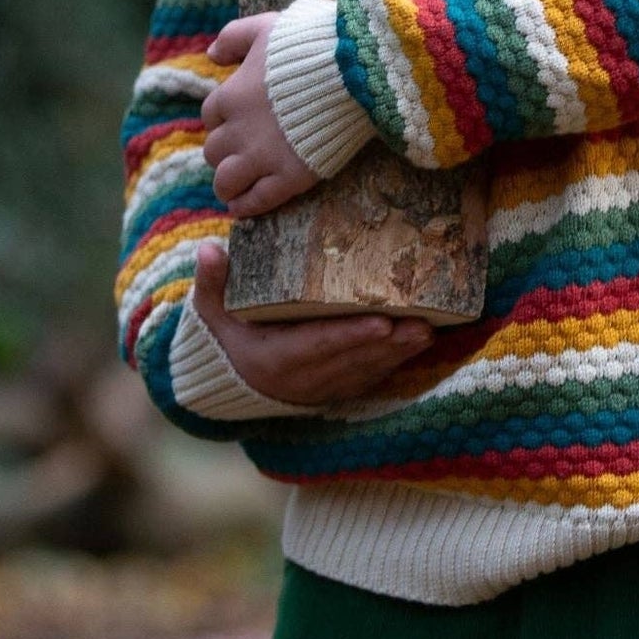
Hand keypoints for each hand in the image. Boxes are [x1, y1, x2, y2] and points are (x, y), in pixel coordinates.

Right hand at [189, 241, 433, 405]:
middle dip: (388, 343)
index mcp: (274, 359)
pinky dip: (392, 363)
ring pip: (365, 371)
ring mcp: (320, 389)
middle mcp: (301, 380)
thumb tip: (210, 248)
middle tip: (422, 323)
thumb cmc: (224, 335)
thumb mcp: (212, 310)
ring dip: (398, 353)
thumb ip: (212, 281)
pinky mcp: (333, 390)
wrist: (227, 379)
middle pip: (351, 360)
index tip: (382, 322)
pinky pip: (367, 378)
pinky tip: (417, 345)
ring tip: (427, 330)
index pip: (318, 345)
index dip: (351, 335)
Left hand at [201, 12, 320, 218]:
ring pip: (224, 181)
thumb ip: (233, 37)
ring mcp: (263, 157)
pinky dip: (245, 207)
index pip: (210, 116)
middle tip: (241, 152)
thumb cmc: (312, 43)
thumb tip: (211, 55)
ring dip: (226, 184)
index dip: (222, 120)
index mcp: (232, 95)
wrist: (354, 72)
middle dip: (224, 152)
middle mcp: (240, 131)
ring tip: (234, 187)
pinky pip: (256, 201)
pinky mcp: (290, 177)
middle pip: (213, 151)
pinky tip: (242, 207)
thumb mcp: (266, 26)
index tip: (237, 122)